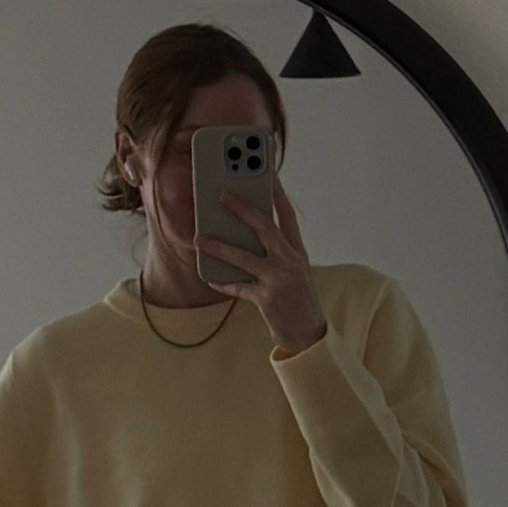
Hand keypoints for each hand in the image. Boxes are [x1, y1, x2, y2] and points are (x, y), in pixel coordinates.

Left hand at [193, 172, 327, 355]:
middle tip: (222, 194)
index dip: (276, 191)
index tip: (264, 171)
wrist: (309, 335)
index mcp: (297, 251)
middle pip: (265, 226)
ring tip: (199, 237)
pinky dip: (223, 282)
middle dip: (242, 208)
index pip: (286, 214)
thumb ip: (276, 251)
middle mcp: (290, 261)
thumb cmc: (297, 300)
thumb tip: (246, 233)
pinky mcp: (267, 299)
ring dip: (219, 246)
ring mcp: (279, 279)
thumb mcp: (294, 270)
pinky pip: (239, 287)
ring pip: (244, 256)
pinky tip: (209, 277)